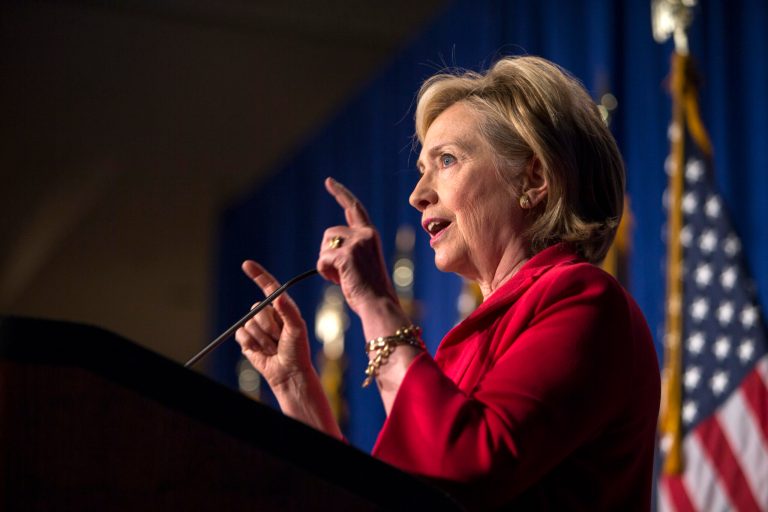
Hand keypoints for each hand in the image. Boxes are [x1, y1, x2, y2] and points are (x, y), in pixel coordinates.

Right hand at [234, 260, 312, 389]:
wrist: (288, 373)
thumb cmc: (297, 351)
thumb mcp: (297, 329)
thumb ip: (289, 311)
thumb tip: (278, 296)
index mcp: (283, 307)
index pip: (268, 287)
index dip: (258, 275)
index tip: (246, 264)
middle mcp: (269, 314)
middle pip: (257, 308)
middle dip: (268, 326)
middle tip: (279, 338)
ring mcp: (257, 326)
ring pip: (249, 323)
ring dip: (262, 338)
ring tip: (273, 347)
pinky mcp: (247, 339)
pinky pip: (241, 334)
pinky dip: (251, 344)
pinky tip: (262, 351)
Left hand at [317, 177, 398, 313]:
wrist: (379, 304)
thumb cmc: (370, 290)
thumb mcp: (362, 263)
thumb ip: (351, 249)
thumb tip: (330, 245)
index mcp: (371, 234)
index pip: (353, 208)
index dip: (340, 193)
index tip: (329, 182)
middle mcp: (365, 234)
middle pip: (330, 233)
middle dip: (328, 252)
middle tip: (341, 273)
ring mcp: (356, 243)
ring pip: (324, 246)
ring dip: (327, 264)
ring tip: (344, 278)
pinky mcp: (346, 255)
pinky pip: (322, 260)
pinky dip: (325, 272)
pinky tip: (339, 281)